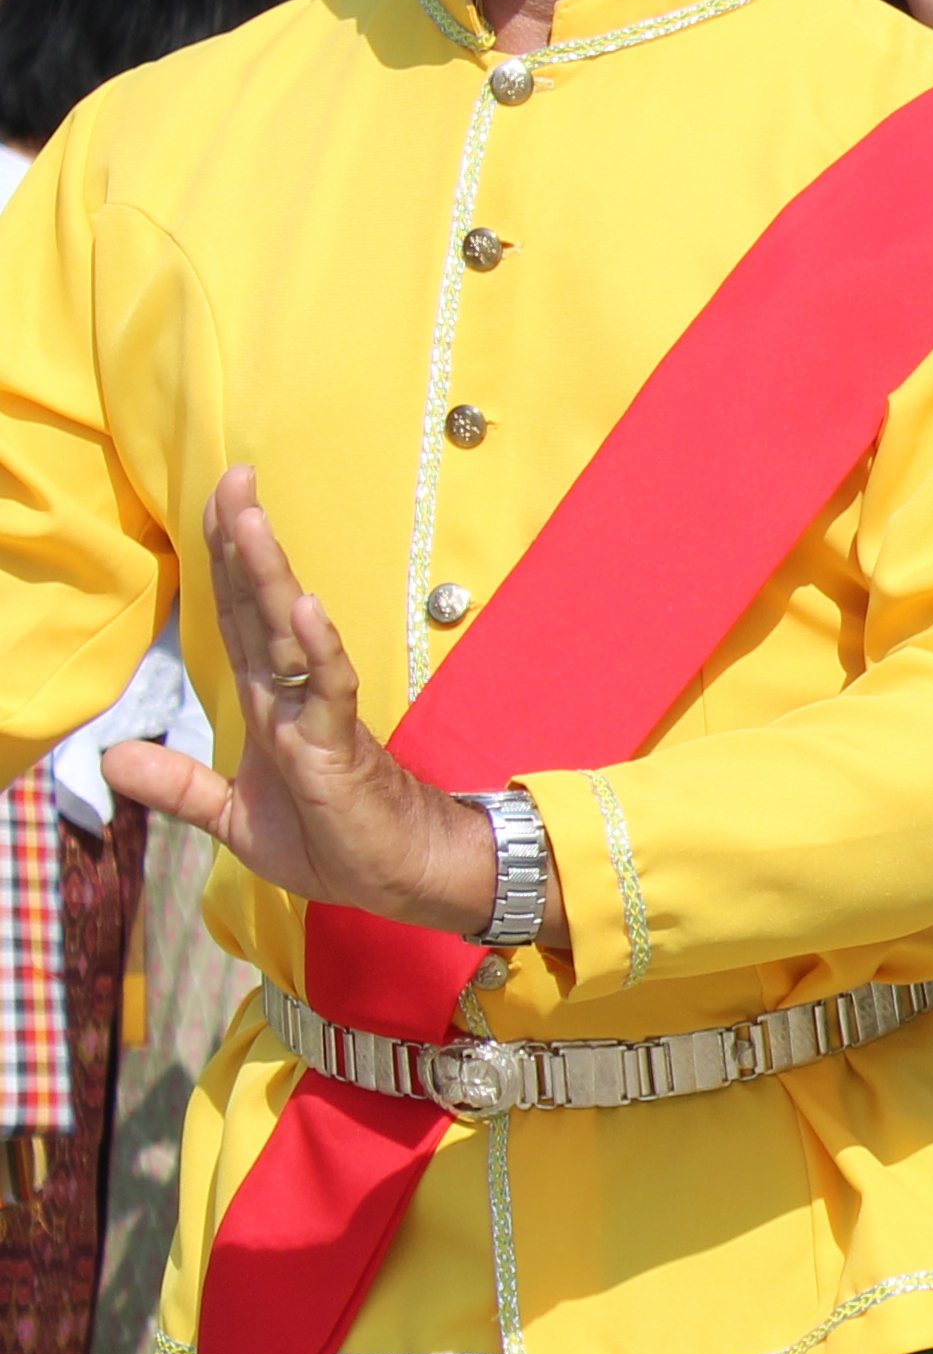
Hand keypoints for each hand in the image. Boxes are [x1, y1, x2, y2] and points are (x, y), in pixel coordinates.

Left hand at [102, 466, 509, 942]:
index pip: (236, 620)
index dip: (223, 563)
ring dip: (266, 574)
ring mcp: (314, 715)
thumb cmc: (334, 842)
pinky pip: (327, 688)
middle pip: (256, 607)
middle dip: (242, 542)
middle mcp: (286, 696)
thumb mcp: (235, 819)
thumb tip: (110, 758)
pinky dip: (315, 646)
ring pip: (284, 634)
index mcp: (263, 705)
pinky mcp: (338, 746)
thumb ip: (179, 785)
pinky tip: (303, 606)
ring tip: (250, 519)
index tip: (220, 501)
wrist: (401, 877)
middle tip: (235, 476)